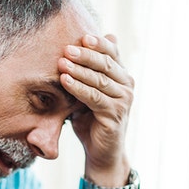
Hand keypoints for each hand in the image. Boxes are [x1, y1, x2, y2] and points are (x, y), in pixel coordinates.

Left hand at [58, 34, 133, 183]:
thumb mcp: (87, 92)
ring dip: (79, 70)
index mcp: (122, 76)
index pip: (112, 52)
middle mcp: (127, 86)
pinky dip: (78, 88)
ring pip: (100, 80)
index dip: (98, 43)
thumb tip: (80, 44)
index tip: (81, 36)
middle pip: (106, 64)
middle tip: (67, 48)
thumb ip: (86, 72)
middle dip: (86, 54)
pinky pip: (94, 98)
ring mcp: (123, 101)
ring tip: (61, 62)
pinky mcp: (115, 115)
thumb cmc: (91, 120)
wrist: (101, 152)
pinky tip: (65, 80)